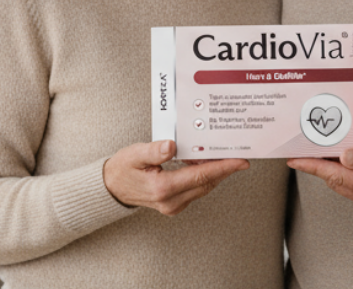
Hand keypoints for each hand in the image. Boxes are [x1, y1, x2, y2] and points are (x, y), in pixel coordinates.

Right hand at [103, 140, 248, 215]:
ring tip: (222, 154)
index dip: (223, 167)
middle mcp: (171, 201)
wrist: (112, 188)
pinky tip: (205, 163)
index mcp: (162, 188)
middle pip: (207, 182)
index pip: (200, 176)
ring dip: (215, 172)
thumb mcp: (135, 154)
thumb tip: (171, 146)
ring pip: (203, 187)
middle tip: (238, 152)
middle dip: (224, 168)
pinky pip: (196, 190)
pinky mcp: (175, 205)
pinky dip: (204, 176)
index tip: (240, 161)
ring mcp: (173, 205)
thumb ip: (153, 151)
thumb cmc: (123, 169)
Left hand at [287, 138, 352, 215]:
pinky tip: (339, 160)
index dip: (313, 167)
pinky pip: (352, 187)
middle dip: (317, 166)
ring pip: (343, 185)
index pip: (337, 176)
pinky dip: (343, 174)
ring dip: (330, 170)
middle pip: (336, 182)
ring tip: (317, 151)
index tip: (295, 159)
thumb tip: (345, 157)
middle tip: (302, 149)